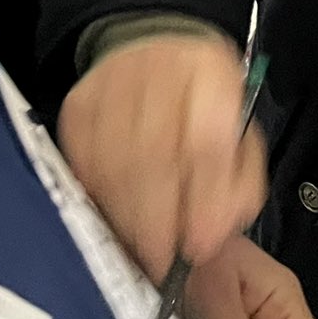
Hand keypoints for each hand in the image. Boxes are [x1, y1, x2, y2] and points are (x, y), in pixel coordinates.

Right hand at [57, 33, 265, 281]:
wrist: (155, 57)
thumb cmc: (203, 109)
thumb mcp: (240, 139)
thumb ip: (237, 188)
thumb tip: (208, 238)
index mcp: (210, 70)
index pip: (206, 141)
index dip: (202, 200)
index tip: (199, 245)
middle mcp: (159, 67)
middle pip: (153, 156)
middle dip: (158, 221)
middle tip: (163, 261)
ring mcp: (110, 84)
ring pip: (113, 165)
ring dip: (127, 218)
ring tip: (141, 250)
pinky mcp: (77, 105)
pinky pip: (82, 165)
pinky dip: (99, 201)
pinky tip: (115, 218)